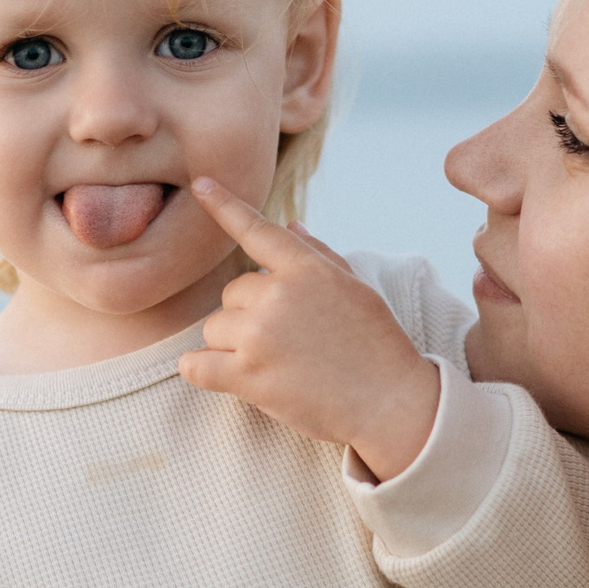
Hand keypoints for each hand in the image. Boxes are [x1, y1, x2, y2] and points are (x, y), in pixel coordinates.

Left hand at [176, 178, 440, 482]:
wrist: (392, 404)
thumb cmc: (378, 346)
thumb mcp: (356, 289)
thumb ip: (318, 254)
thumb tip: (290, 224)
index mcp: (307, 269)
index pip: (257, 230)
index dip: (224, 205)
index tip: (200, 183)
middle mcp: (279, 295)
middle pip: (231, 294)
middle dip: (248, 315)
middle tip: (287, 341)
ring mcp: (260, 335)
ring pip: (214, 328)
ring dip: (231, 346)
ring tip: (275, 364)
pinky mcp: (248, 376)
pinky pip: (196, 365)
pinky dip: (200, 370)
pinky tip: (221, 375)